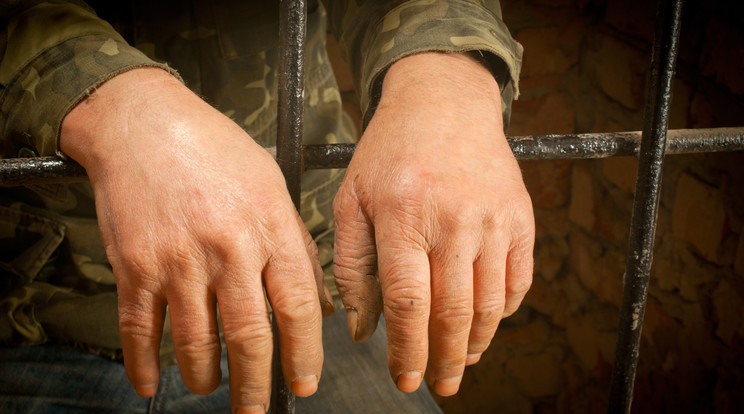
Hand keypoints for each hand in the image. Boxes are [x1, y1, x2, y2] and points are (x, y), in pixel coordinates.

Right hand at [61, 68, 333, 412]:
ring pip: (196, 342)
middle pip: (249, 336)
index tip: (305, 382)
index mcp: (270, 227)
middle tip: (258, 411)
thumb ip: (296, 245)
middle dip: (256, 386)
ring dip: (206, 377)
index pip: (298, 306)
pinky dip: (145, 364)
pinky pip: (139, 329)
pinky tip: (152, 383)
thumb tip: (318, 303)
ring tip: (212, 387)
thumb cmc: (216, 152)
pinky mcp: (135, 264)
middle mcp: (228, 247)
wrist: (144, 124)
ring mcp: (178, 259)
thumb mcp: (273, 187)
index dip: (304, 354)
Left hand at [333, 53, 533, 395]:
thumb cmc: (389, 153)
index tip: (405, 379)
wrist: (444, 103)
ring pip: (490, 303)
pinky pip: (519, 280)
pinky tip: (485, 325)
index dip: (406, 350)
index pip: (407, 303)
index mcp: (403, 216)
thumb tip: (362, 329)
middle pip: (453, 312)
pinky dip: (504, 312)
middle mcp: (452, 220)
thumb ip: (350, 264)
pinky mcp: (521, 217)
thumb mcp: (351, 199)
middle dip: (444, 359)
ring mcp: (493, 219)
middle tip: (438, 385)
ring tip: (461, 363)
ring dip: (476, 343)